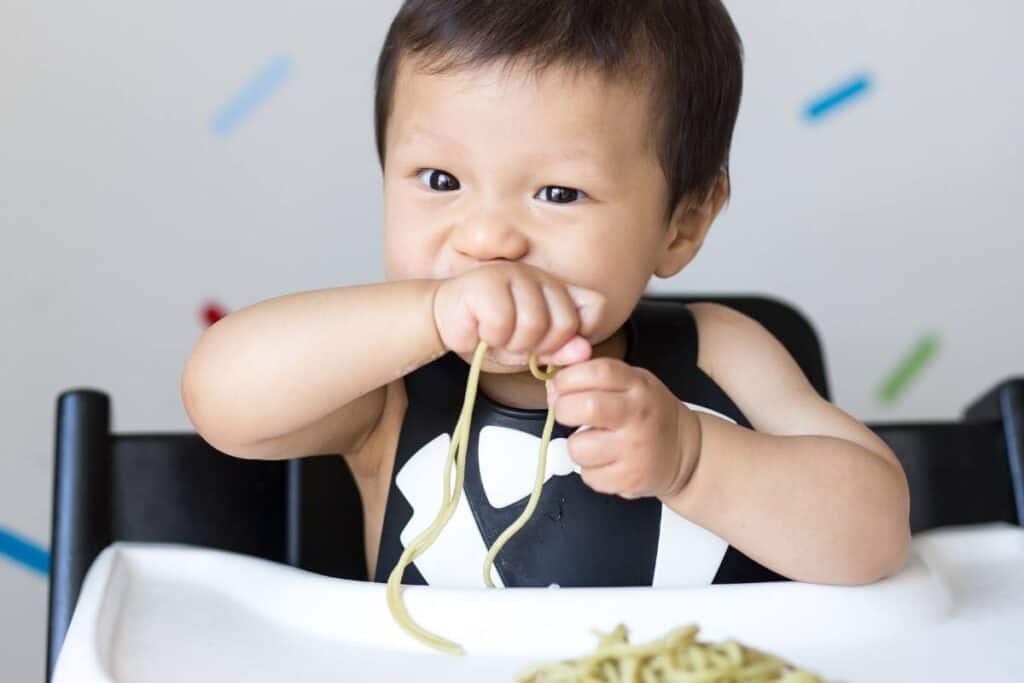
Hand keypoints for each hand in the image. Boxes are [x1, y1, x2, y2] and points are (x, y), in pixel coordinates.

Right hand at [431, 262, 605, 367]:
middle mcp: (540, 277)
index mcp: (557, 289)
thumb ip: (559, 351)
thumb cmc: (488, 334)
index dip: (578, 334)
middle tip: (514, 343)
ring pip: (535, 325)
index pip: (595, 307)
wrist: (442, 320)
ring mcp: (515, 274)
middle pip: (566, 324)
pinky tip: (479, 329)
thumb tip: (584, 352)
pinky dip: (489, 338)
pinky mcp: (488, 281)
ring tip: (495, 336)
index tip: (552, 345)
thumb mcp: (530, 350)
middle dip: (539, 347)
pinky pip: (503, 324)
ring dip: (511, 345)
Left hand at [547, 357, 700, 498]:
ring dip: (576, 445)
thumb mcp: (633, 382)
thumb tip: (554, 384)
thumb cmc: (650, 413)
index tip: (559, 385)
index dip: (569, 377)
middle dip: (563, 409)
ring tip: (592, 441)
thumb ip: (597, 377)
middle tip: (566, 412)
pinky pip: (588, 475)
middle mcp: (639, 416)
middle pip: (586, 407)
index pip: (599, 372)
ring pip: (579, 448)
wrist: (684, 451)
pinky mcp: (629, 479)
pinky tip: (605, 460)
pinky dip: (589, 469)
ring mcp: (634, 450)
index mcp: (639, 386)